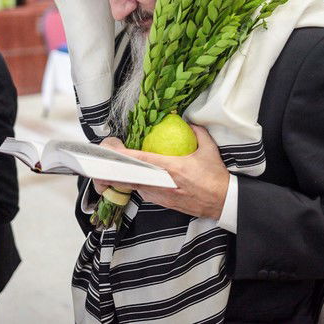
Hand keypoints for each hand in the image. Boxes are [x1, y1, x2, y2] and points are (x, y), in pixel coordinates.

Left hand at [95, 125, 229, 219]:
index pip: (141, 161)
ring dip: (122, 177)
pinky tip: (133, 177)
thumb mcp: (208, 149)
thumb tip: (186, 121)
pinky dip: (136, 184)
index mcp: (172, 168)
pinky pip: (143, 192)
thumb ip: (196, 132)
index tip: (112, 148)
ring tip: (111, 167)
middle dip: (113, 170)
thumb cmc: (215, 176)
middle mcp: (163, 183)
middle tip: (101, 161)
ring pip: (134, 186)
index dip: (123, 155)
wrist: (222, 201)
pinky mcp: (162, 202)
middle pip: (130, 177)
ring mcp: (161, 195)